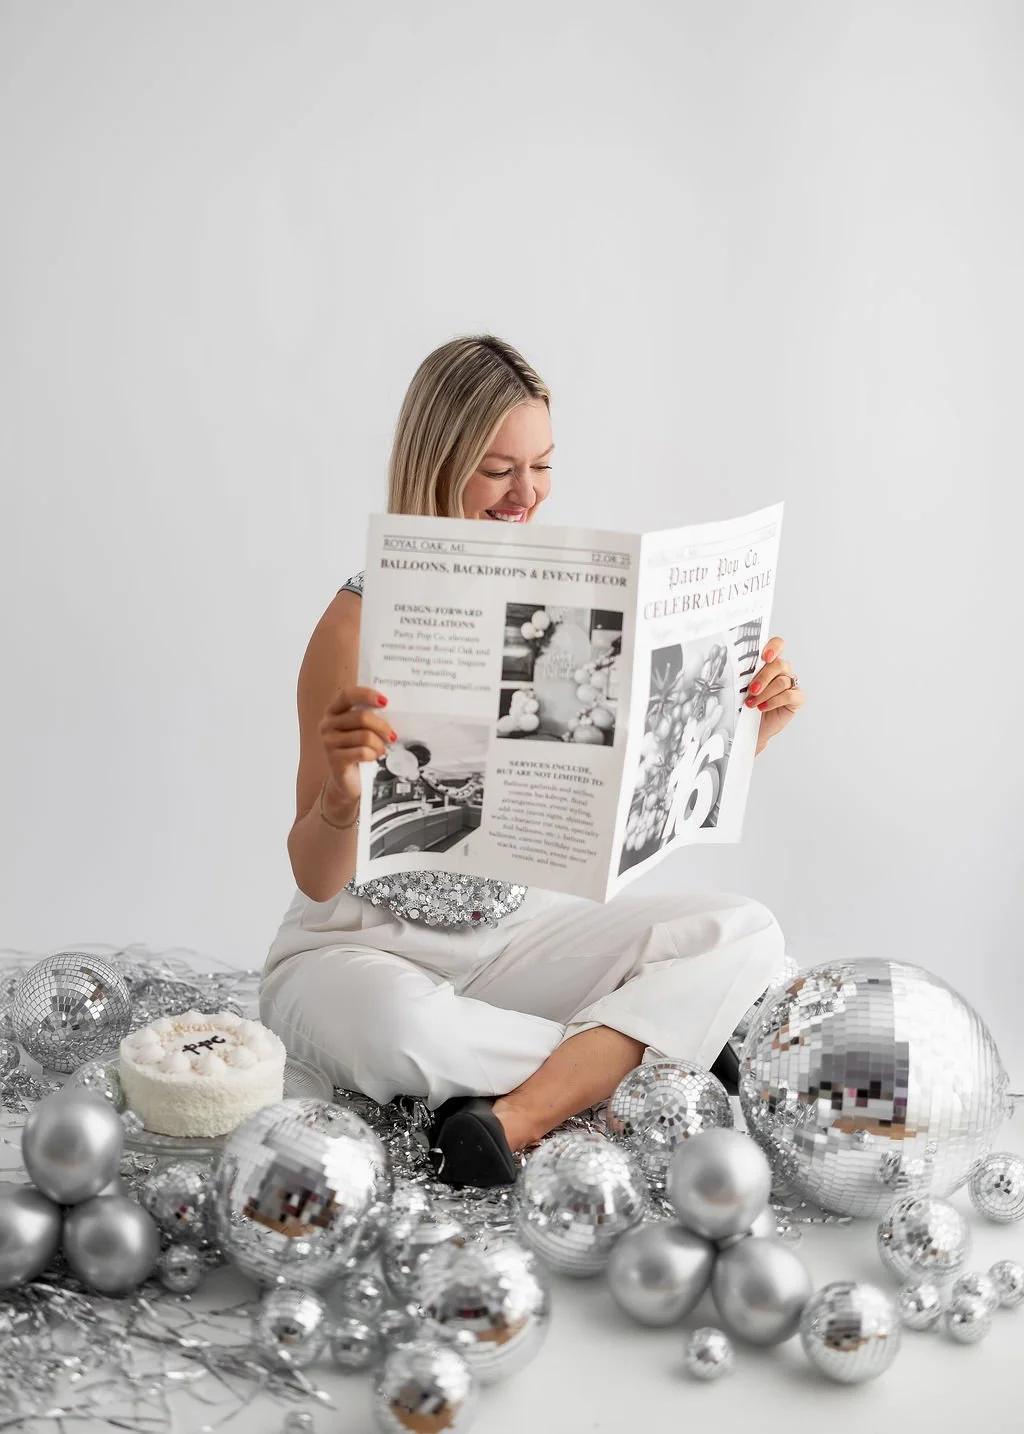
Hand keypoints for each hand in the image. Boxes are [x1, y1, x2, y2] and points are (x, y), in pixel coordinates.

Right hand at [318, 685, 394, 811]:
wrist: (350, 781)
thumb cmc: (359, 750)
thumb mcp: (363, 730)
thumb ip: (370, 717)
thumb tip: (392, 710)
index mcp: (333, 711)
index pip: (347, 694)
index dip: (366, 695)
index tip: (385, 701)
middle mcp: (327, 724)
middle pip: (362, 717)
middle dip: (382, 726)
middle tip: (392, 736)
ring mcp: (328, 742)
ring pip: (365, 736)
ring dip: (379, 744)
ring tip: (381, 750)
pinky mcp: (334, 759)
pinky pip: (362, 752)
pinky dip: (373, 754)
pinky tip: (373, 757)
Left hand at [746, 637, 803, 754]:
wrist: (752, 727)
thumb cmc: (747, 705)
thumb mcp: (741, 688)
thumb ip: (743, 676)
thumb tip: (732, 668)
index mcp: (769, 662)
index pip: (777, 645)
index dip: (774, 647)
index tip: (764, 657)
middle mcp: (782, 670)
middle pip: (779, 664)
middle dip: (763, 678)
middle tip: (752, 690)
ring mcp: (791, 684)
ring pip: (782, 681)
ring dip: (765, 693)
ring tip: (752, 703)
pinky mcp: (796, 699)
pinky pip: (790, 695)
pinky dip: (775, 701)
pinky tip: (763, 707)